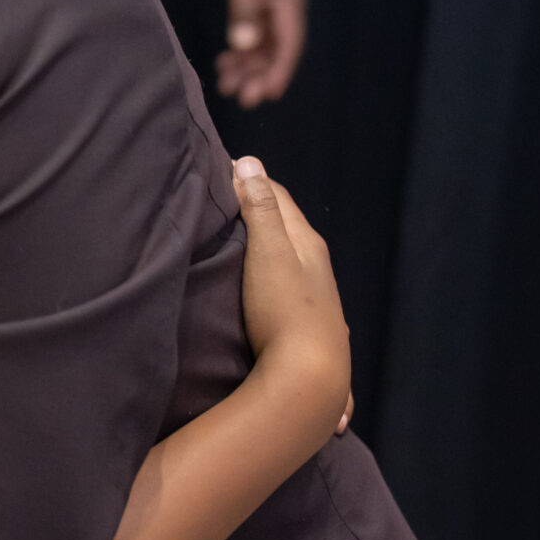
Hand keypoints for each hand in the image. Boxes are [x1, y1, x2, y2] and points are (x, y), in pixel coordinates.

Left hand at [213, 0, 306, 107]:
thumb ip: (244, 12)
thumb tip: (245, 45)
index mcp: (290, 6)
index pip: (289, 45)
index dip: (280, 71)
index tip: (270, 94)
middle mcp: (284, 14)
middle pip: (276, 53)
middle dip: (260, 76)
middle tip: (242, 99)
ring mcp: (271, 13)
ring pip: (262, 49)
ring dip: (246, 68)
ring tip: (224, 86)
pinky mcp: (257, 10)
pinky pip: (251, 39)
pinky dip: (239, 53)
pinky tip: (223, 65)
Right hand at [234, 157, 352, 435]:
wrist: (310, 378)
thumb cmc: (284, 309)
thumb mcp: (269, 253)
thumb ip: (260, 209)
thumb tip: (250, 161)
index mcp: (308, 244)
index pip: (280, 197)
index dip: (252, 180)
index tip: (222, 170)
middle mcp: (318, 268)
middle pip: (288, 228)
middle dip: (261, 211)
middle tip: (224, 202)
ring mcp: (318, 301)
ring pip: (293, 261)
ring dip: (270, 247)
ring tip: (240, 244)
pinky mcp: (311, 329)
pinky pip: (292, 291)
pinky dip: (276, 277)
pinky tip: (269, 290)